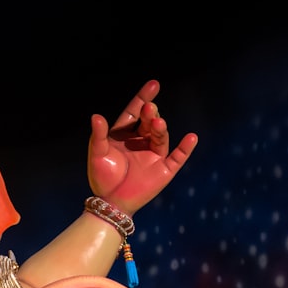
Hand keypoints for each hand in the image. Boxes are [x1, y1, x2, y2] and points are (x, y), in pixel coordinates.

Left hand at [87, 80, 197, 214]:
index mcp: (124, 135)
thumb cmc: (102, 178)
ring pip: (160, 137)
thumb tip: (96, 116)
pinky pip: (177, 157)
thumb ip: (98, 136)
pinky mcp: (163, 170)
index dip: (143, 98)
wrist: (110, 202)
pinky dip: (185, 148)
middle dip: (150, 115)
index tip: (154, 85)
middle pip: (148, 123)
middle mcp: (141, 142)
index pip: (135, 112)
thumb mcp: (97, 154)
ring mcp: (153, 155)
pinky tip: (191, 137)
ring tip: (157, 122)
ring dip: (160, 129)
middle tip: (149, 108)